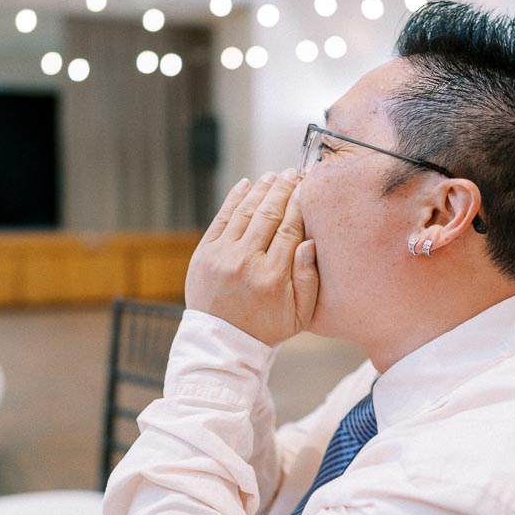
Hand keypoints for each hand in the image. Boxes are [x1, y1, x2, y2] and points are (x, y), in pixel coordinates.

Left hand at [185, 170, 318, 346]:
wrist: (222, 342)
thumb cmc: (267, 327)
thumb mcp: (300, 314)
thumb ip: (309, 278)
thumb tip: (311, 241)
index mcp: (273, 276)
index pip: (290, 228)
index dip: (300, 204)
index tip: (308, 187)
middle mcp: (246, 261)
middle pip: (268, 214)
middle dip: (282, 190)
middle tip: (293, 173)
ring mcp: (222, 255)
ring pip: (245, 212)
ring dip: (260, 190)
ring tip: (273, 176)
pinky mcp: (204, 253)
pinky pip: (221, 218)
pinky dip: (233, 199)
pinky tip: (246, 185)